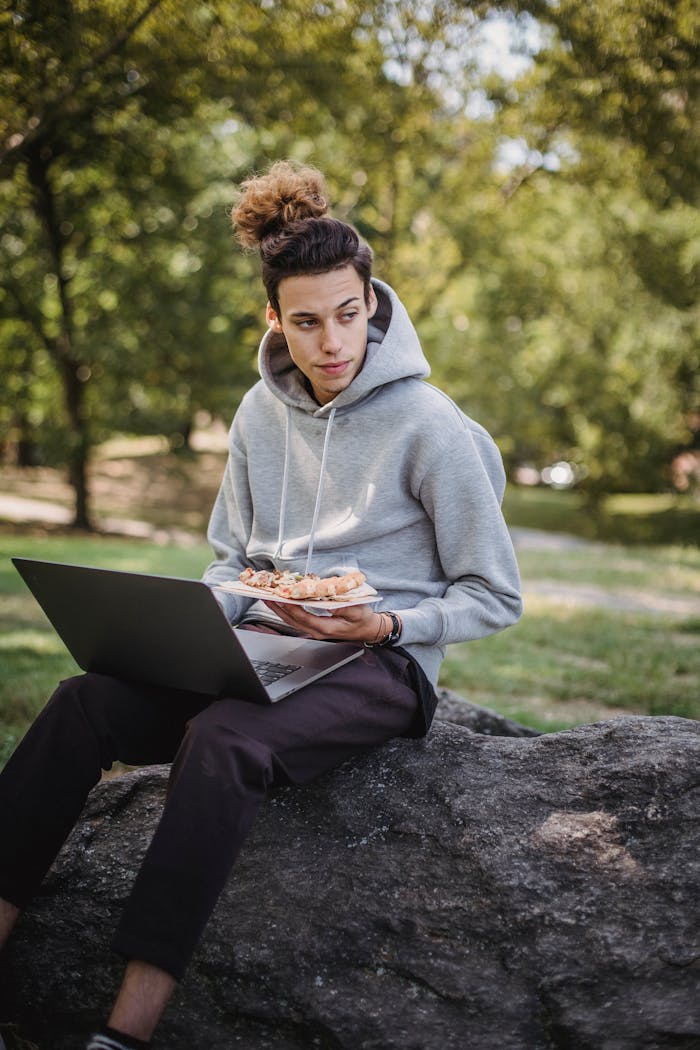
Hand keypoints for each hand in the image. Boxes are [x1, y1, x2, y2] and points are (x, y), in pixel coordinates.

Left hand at [264, 600, 386, 644]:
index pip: (304, 618)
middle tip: (266, 596)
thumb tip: (330, 602)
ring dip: (279, 609)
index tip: (282, 598)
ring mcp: (314, 630)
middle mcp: (317, 631)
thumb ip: (345, 607)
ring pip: (292, 621)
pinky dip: (287, 611)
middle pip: (292, 620)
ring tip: (268, 598)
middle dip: (278, 608)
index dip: (292, 608)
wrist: (367, 629)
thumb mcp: (358, 611)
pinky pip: (296, 619)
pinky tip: (281, 603)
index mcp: (326, 628)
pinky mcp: (314, 626)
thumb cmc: (363, 619)